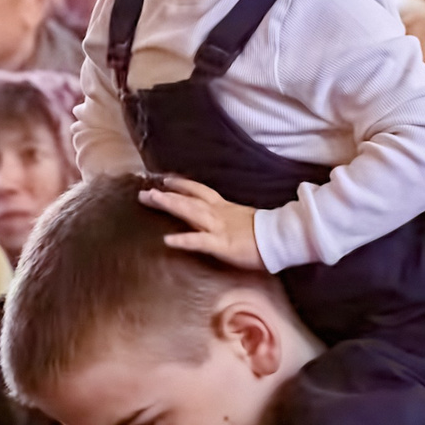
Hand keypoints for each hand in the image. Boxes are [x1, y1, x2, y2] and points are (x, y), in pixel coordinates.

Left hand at [140, 177, 266, 270]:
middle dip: (165, 195)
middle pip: (188, 200)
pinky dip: (183, 240)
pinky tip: (167, 240)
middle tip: (144, 191)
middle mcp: (217, 213)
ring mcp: (218, 228)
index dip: (181, 185)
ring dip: (170, 205)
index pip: (199, 191)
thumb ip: (229, 215)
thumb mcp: (243, 217)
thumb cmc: (264, 231)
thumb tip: (221, 216)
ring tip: (150, 200)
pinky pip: (200, 241)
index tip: (165, 180)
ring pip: (190, 212)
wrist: (281, 238)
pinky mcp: (222, 245)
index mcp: (223, 207)